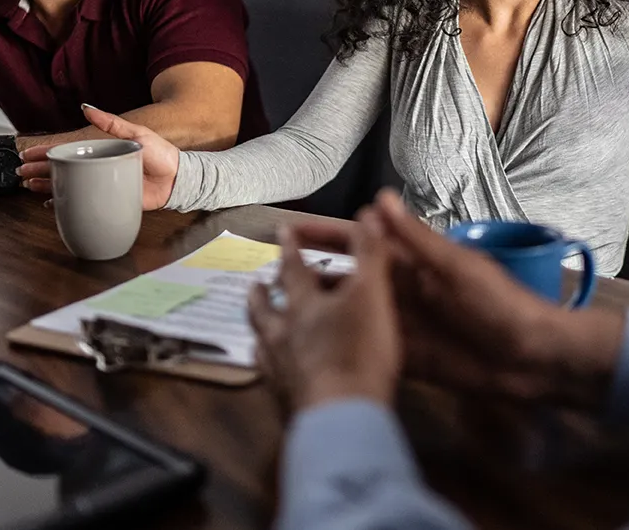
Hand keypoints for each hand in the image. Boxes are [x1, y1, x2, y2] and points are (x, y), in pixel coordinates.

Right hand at [18, 105, 179, 209]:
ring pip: (66, 185)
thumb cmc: (160, 153)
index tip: (27, 153)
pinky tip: (51, 205)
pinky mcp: (107, 200)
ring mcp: (100, 185)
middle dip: (38, 170)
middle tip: (19, 173)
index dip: (45, 152)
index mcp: (100, 151)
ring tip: (28, 186)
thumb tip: (86, 108)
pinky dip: (65, 204)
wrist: (177, 179)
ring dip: (46, 186)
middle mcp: (97, 167)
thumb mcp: (135, 133)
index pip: (67, 151)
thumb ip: (110, 123)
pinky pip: (81, 203)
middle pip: (61, 169)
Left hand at [248, 211, 402, 412]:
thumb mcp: (372, 294)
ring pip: (261, 340)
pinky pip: (268, 376)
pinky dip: (267, 365)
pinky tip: (269, 370)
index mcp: (304, 303)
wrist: (341, 415)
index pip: (294, 267)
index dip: (291, 247)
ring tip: (257, 326)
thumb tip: (370, 213)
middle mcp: (282, 332)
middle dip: (263, 291)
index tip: (281, 231)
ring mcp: (278, 367)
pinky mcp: (283, 399)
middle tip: (256, 282)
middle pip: (266, 307)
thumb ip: (370, 254)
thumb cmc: (359, 350)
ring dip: (260, 328)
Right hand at [286, 190, 625, 409]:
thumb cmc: (499, 304)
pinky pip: (366, 344)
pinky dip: (340, 341)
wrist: (531, 359)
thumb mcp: (457, 267)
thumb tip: (378, 199)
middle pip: (348, 274)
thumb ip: (416, 239)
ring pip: (351, 310)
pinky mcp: (405, 356)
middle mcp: (401, 288)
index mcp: (414, 261)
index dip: (326, 234)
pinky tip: (309, 347)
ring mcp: (401, 323)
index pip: (362, 240)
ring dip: (320, 308)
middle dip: (312, 269)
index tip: (286, 229)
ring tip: (278, 310)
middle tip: (268, 271)